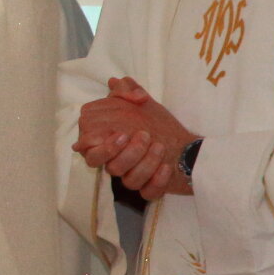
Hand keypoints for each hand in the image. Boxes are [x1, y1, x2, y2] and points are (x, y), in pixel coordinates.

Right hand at [72, 76, 195, 198]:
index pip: (85, 144)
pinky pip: (146, 192)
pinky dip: (156, 181)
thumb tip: (113, 82)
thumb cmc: (158, 123)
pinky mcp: (148, 188)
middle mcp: (114, 160)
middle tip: (142, 136)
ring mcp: (130, 175)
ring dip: (143, 162)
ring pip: (125, 179)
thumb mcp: (142, 101)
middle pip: (97, 163)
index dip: (97, 139)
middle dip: (117, 152)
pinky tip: (166, 168)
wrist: (187, 144)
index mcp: (106, 141)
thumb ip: (126, 88)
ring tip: (159, 146)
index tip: (120, 130)